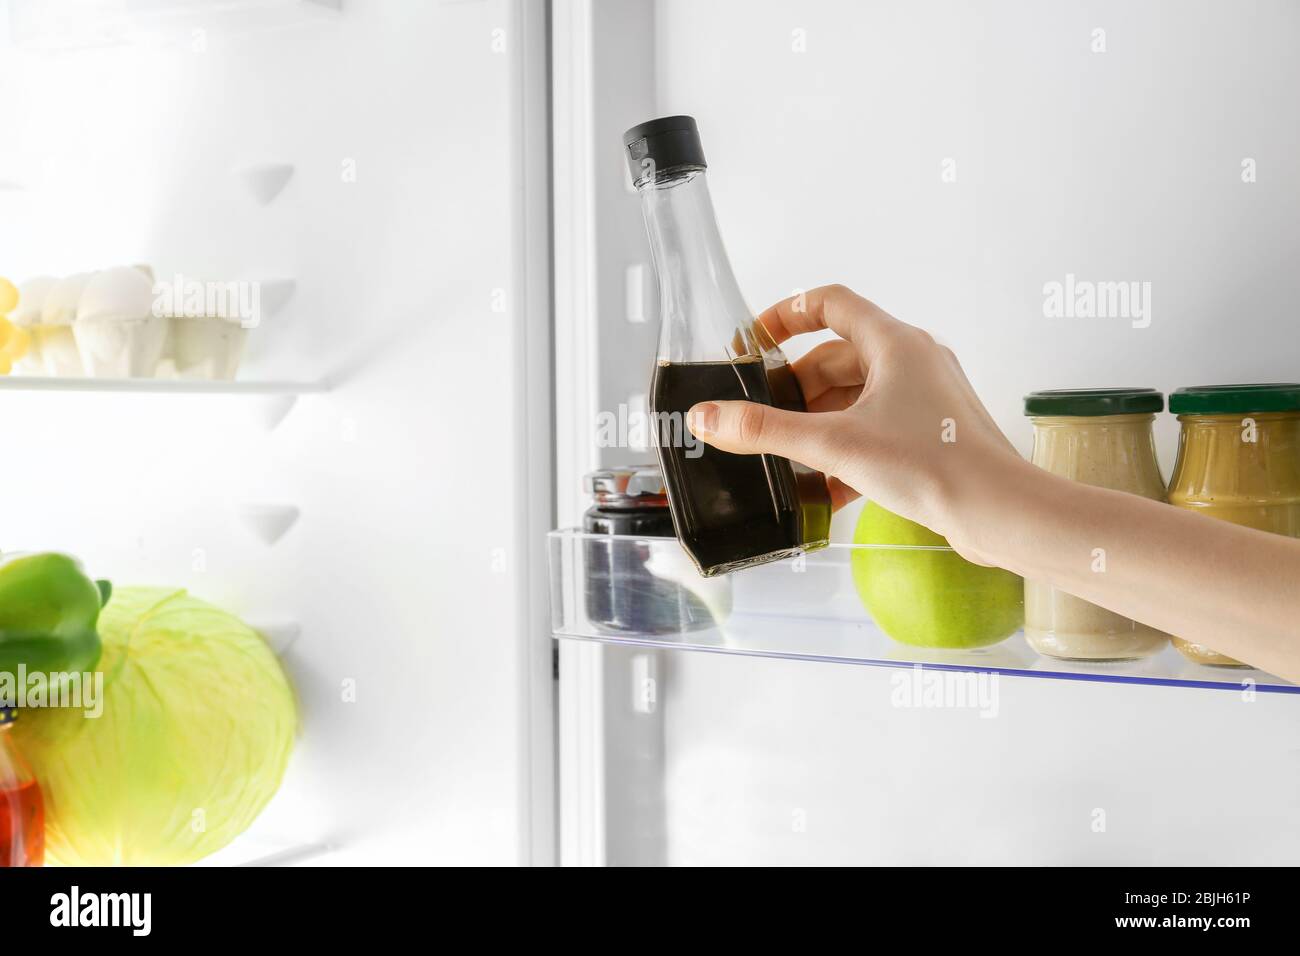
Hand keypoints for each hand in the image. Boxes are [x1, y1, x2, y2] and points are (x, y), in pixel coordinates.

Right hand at [686, 284, 1026, 560]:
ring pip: (856, 398)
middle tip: (761, 417)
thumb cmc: (933, 464)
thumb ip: (766, 430)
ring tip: (786, 457)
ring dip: (818, 424)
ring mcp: (926, 399)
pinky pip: (876, 430)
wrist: (1000, 513)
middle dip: (795, 389)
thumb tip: (707, 417)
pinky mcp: (933, 435)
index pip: (829, 303)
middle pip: (837, 358)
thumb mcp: (835, 444)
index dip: (784, 316)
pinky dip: (846, 450)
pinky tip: (823, 489)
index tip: (752, 343)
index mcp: (894, 343)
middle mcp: (913, 361)